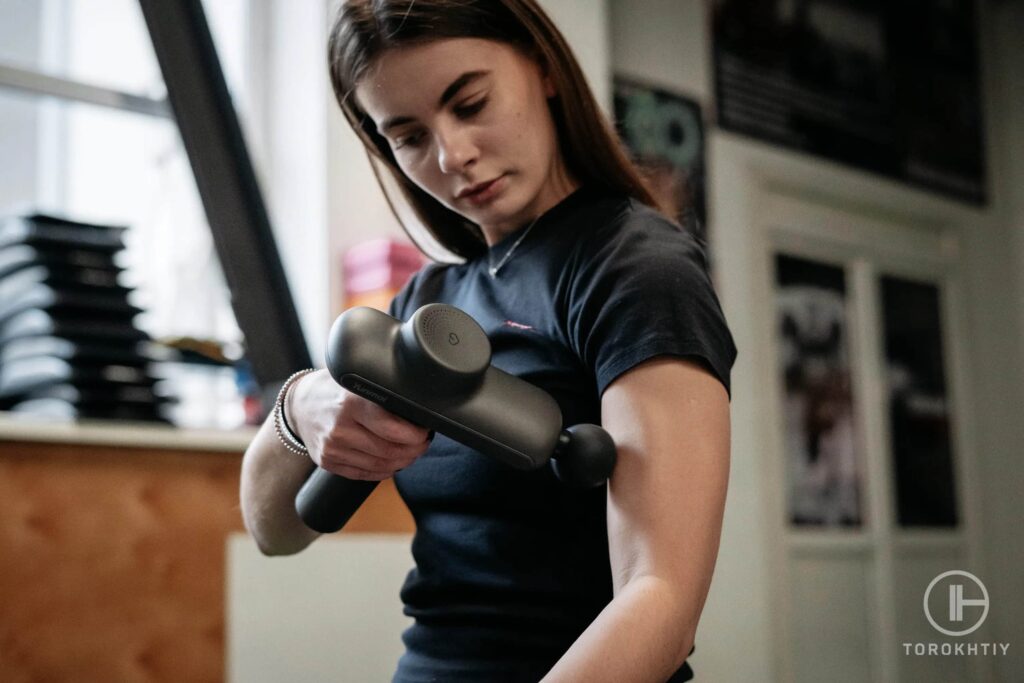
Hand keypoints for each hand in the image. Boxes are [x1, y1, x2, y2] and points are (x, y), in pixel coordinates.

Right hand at [286, 369, 431, 479]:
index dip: (415, 435)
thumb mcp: (355, 381)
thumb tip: (416, 407)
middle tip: (422, 443)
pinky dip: (385, 471)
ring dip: (403, 462)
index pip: (392, 428)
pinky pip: (366, 474)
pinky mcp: (328, 462)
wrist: (298, 406)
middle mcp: (339, 427)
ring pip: (380, 466)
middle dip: (414, 450)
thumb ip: (381, 392)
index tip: (425, 431)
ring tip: (411, 452)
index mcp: (350, 402)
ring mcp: (332, 448)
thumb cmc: (333, 389)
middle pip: (390, 450)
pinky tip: (392, 462)